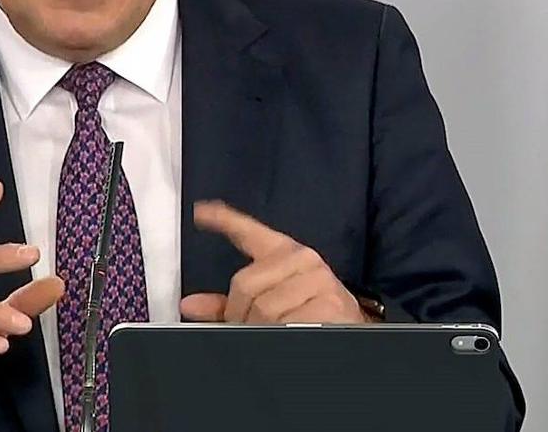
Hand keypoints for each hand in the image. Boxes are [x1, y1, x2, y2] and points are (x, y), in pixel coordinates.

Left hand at [179, 200, 363, 324]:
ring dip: (261, 329)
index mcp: (286, 252)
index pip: (249, 232)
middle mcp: (302, 258)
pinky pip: (284, 325)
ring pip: (262, 310)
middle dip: (241, 314)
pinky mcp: (327, 304)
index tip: (201, 211)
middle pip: (244, 285)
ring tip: (281, 331)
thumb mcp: (273, 302)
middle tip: (254, 326)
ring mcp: (317, 280)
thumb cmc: (311, 312)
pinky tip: (295, 333)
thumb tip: (190, 306)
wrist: (357, 329)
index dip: (223, 220)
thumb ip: (229, 304)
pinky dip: (282, 335)